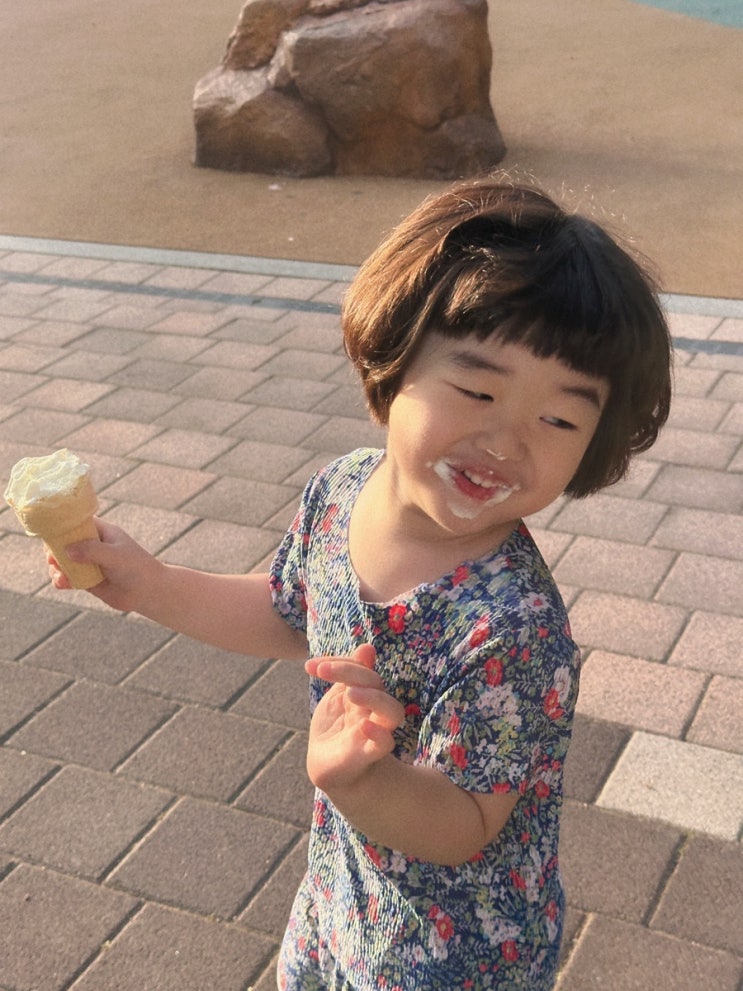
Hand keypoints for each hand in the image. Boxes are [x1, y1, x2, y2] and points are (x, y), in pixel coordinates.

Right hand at [47, 517, 162, 612]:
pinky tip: (64, 583)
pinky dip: (61, 580)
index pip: (77, 522)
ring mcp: (89, 563)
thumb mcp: (115, 555)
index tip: (51, 535)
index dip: (62, 526)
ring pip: (63, 562)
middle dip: (54, 550)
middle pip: (65, 542)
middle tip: (52, 559)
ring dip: (56, 568)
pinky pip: (67, 578)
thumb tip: (67, 550)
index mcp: (101, 531)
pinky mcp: (87, 580)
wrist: (149, 592)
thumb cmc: (136, 567)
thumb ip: (92, 551)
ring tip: (60, 575)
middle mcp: (93, 545)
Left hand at [305, 644, 404, 793]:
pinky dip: (378, 733)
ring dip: (374, 698)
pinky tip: (363, 725)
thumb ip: (348, 675)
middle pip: (377, 684)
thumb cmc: (334, 730)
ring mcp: (374, 730)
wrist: (327, 768)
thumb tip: (368, 647)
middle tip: (324, 671)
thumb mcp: (336, 698)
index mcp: (364, 693)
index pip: (363, 669)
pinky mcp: (369, 754)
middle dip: (351, 672)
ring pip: (393, 711)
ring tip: (350, 693)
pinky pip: (385, 743)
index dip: (341, 661)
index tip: (311, 666)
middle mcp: (372, 709)